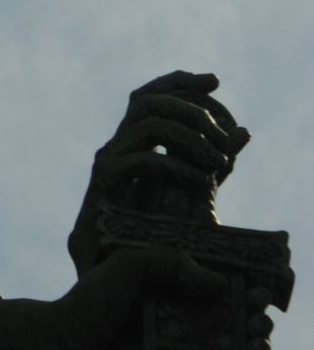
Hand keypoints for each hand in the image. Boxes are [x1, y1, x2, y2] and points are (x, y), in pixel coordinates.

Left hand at [0, 253, 274, 349]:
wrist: (61, 347)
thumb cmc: (89, 304)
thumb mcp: (126, 266)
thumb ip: (169, 261)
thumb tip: (218, 281)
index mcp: (173, 293)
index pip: (221, 291)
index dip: (247, 292)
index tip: (259, 293)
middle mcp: (182, 324)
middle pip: (235, 324)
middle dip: (256, 324)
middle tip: (257, 324)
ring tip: (255, 347)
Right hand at [67, 71, 249, 277]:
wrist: (111, 269)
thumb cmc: (152, 233)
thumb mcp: (193, 189)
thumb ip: (214, 162)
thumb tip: (245, 134)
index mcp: (133, 141)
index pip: (150, 94)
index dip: (179, 81)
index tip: (215, 81)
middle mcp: (116, 143)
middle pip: (148, 100)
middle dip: (191, 107)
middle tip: (224, 136)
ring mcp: (107, 159)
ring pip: (147, 123)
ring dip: (189, 135)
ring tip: (217, 160)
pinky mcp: (104, 183)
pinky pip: (143, 160)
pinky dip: (177, 165)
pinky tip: (203, 183)